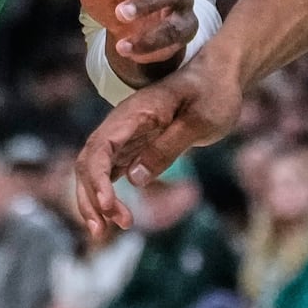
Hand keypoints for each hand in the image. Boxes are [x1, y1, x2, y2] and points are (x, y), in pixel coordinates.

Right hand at [72, 50, 243, 237]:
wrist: (218, 75)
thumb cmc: (212, 93)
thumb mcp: (200, 120)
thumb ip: (167, 147)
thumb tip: (134, 179)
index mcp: (136, 113)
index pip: (101, 146)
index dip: (97, 178)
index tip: (109, 206)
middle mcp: (122, 124)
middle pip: (89, 161)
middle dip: (90, 196)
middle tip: (104, 230)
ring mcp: (125, 134)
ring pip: (94, 168)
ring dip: (94, 199)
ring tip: (104, 232)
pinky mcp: (133, 145)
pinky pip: (109, 171)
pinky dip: (106, 193)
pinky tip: (114, 216)